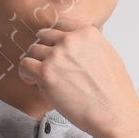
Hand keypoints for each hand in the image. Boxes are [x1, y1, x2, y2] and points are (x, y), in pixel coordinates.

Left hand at [15, 25, 138, 137]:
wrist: (113, 112)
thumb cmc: (114, 92)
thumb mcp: (107, 56)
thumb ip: (88, 47)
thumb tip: (76, 50)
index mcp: (87, 33)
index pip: (61, 24)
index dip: (54, 38)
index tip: (53, 47)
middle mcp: (70, 40)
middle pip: (44, 36)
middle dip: (44, 50)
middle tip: (47, 65)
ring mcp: (56, 55)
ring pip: (33, 50)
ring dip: (35, 63)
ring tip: (40, 77)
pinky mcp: (45, 72)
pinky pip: (25, 65)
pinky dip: (26, 73)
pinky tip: (32, 81)